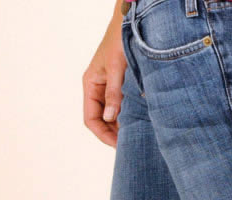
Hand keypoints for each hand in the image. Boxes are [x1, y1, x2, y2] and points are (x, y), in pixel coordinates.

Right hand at [83, 4, 127, 146]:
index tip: (119, 145)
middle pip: (102, 121)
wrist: (131, 22)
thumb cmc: (120, 40)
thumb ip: (113, 94)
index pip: (91, 119)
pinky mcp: (122, 86)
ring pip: (113, 116)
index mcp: (90, 84)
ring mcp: (109, 88)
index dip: (103, 135)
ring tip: (137, 135)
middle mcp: (98, 88)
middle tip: (131, 144)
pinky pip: (122, 107)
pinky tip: (140, 122)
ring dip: (123, 126)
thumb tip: (111, 119)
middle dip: (114, 134)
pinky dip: (129, 116)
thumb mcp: (116, 68)